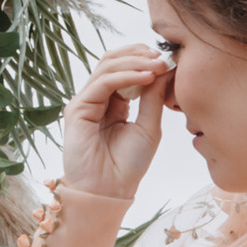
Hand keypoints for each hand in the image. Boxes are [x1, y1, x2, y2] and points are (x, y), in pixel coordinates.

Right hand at [57, 41, 169, 207]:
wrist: (110, 192)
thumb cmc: (127, 166)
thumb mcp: (149, 126)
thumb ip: (153, 96)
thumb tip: (165, 68)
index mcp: (114, 102)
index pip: (125, 68)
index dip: (145, 59)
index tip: (169, 59)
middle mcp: (97, 98)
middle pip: (113, 61)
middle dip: (139, 54)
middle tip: (163, 57)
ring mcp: (86, 102)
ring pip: (107, 66)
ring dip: (135, 62)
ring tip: (157, 65)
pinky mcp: (77, 108)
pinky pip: (102, 82)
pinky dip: (126, 75)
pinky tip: (145, 76)